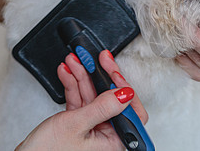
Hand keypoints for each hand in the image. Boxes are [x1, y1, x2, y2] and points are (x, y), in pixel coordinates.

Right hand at [16, 50, 147, 150]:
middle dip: (100, 76)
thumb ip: (102, 107)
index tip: (112, 72)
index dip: (124, 89)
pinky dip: (73, 85)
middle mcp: (107, 135)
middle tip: (98, 58)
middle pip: (111, 98)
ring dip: (83, 76)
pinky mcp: (79, 122)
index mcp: (114, 141)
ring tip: (76, 60)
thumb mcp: (77, 125)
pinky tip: (67, 72)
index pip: (131, 111)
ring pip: (93, 95)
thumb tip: (126, 93)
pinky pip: (81, 99)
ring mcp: (93, 127)